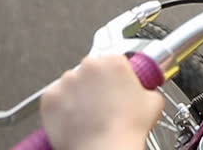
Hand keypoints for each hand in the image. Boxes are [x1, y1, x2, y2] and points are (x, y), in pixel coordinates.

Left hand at [41, 55, 164, 149]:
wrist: (104, 149)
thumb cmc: (126, 128)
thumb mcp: (153, 102)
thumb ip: (148, 89)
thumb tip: (145, 92)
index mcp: (114, 62)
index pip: (113, 61)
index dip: (115, 77)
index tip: (115, 86)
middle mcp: (89, 66)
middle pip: (91, 70)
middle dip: (95, 84)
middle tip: (103, 103)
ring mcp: (66, 81)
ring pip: (72, 83)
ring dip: (78, 94)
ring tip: (88, 114)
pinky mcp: (50, 97)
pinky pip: (55, 98)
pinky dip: (62, 107)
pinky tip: (74, 118)